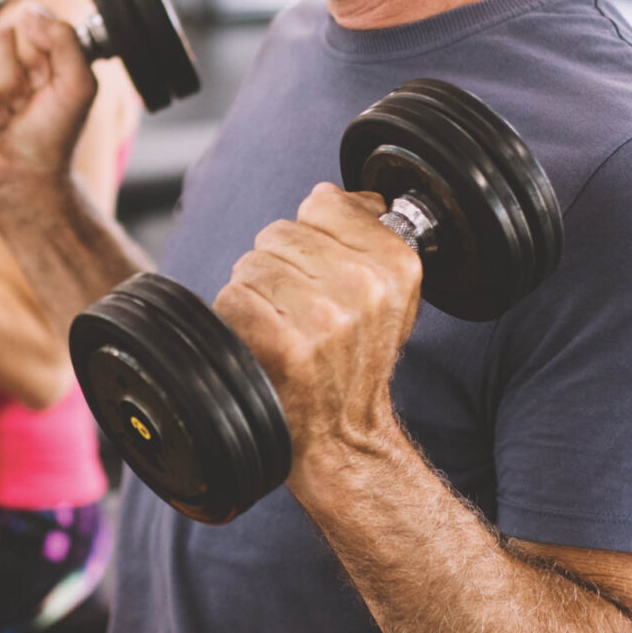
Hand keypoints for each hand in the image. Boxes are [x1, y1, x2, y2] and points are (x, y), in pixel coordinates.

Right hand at [0, 1, 99, 205]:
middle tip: (19, 108)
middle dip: (8, 82)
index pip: (23, 20)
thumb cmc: (53, 134)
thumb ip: (67, 42)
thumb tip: (30, 12)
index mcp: (35, 42)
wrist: (24, 175)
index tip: (42, 85)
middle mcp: (2, 49)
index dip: (32, 57)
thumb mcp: (79, 87)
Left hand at [211, 185, 424, 468]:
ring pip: (252, 264)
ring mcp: (327, 316)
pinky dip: (237, 321)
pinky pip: (234, 299)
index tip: (319, 272)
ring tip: (281, 328)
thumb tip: (332, 195)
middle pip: (280, 233)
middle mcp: (366, 286)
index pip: (323, 202)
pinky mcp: (288, 345)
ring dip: (254, 295)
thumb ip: (365, 236)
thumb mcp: (388, 295)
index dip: (310, 236)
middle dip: (277, 267)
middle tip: (297, 311)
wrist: (345, 437)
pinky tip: (264, 345)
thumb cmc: (357, 363)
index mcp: (397, 264)